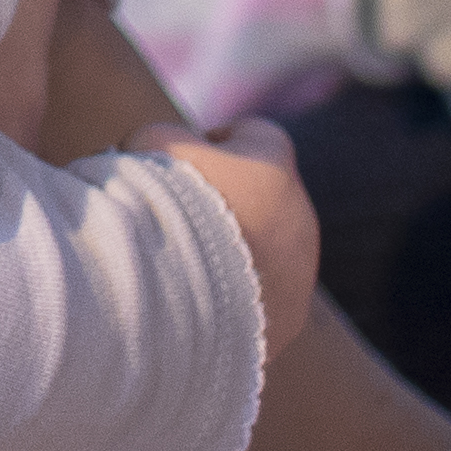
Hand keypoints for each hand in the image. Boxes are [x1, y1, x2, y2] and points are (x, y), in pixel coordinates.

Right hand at [135, 115, 319, 369]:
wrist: (177, 295)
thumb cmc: (163, 205)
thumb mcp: (149, 145)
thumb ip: (165, 139)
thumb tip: (160, 152)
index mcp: (274, 165)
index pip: (255, 134)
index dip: (218, 141)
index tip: (187, 159)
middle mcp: (301, 214)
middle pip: (267, 195)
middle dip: (231, 200)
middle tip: (182, 217)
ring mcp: (301, 270)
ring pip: (272, 248)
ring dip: (238, 252)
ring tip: (187, 265)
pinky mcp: (291, 316)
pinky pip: (266, 296)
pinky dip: (239, 295)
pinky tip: (199, 301)